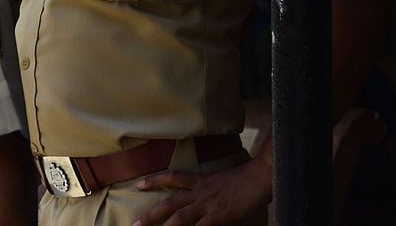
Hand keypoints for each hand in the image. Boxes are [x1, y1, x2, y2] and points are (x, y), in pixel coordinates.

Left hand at [131, 158, 270, 225]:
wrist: (260, 175)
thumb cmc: (248, 177)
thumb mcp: (225, 181)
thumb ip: (214, 190)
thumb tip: (209, 198)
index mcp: (202, 181)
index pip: (174, 177)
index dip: (155, 180)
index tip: (139, 184)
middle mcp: (201, 192)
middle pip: (170, 203)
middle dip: (151, 215)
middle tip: (135, 224)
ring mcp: (208, 204)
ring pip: (179, 217)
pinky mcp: (218, 215)